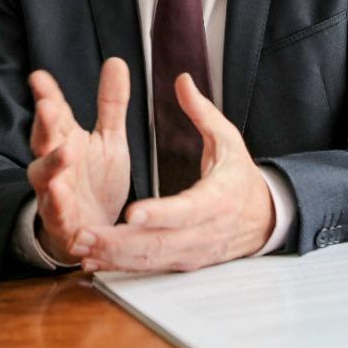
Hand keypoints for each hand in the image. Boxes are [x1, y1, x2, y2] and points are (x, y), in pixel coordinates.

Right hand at [26, 58, 131, 263]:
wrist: (93, 234)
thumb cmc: (96, 184)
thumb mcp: (109, 139)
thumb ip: (111, 104)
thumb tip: (116, 60)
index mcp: (66, 141)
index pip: (54, 114)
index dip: (46, 95)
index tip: (39, 76)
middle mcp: (55, 165)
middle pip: (44, 140)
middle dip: (44, 124)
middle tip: (48, 106)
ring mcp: (55, 193)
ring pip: (45, 177)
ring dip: (52, 164)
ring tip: (65, 151)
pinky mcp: (62, 223)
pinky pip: (56, 213)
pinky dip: (57, 205)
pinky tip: (59, 195)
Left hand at [70, 73, 274, 271]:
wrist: (265, 218)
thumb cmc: (240, 176)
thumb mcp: (227, 140)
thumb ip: (202, 112)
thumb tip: (182, 80)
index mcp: (217, 199)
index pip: (186, 210)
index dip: (159, 213)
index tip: (131, 211)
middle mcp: (204, 232)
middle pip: (160, 243)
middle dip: (120, 242)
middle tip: (85, 234)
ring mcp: (193, 252)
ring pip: (151, 260)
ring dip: (114, 256)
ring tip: (81, 246)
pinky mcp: (183, 263)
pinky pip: (149, 268)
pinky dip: (121, 267)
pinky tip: (94, 261)